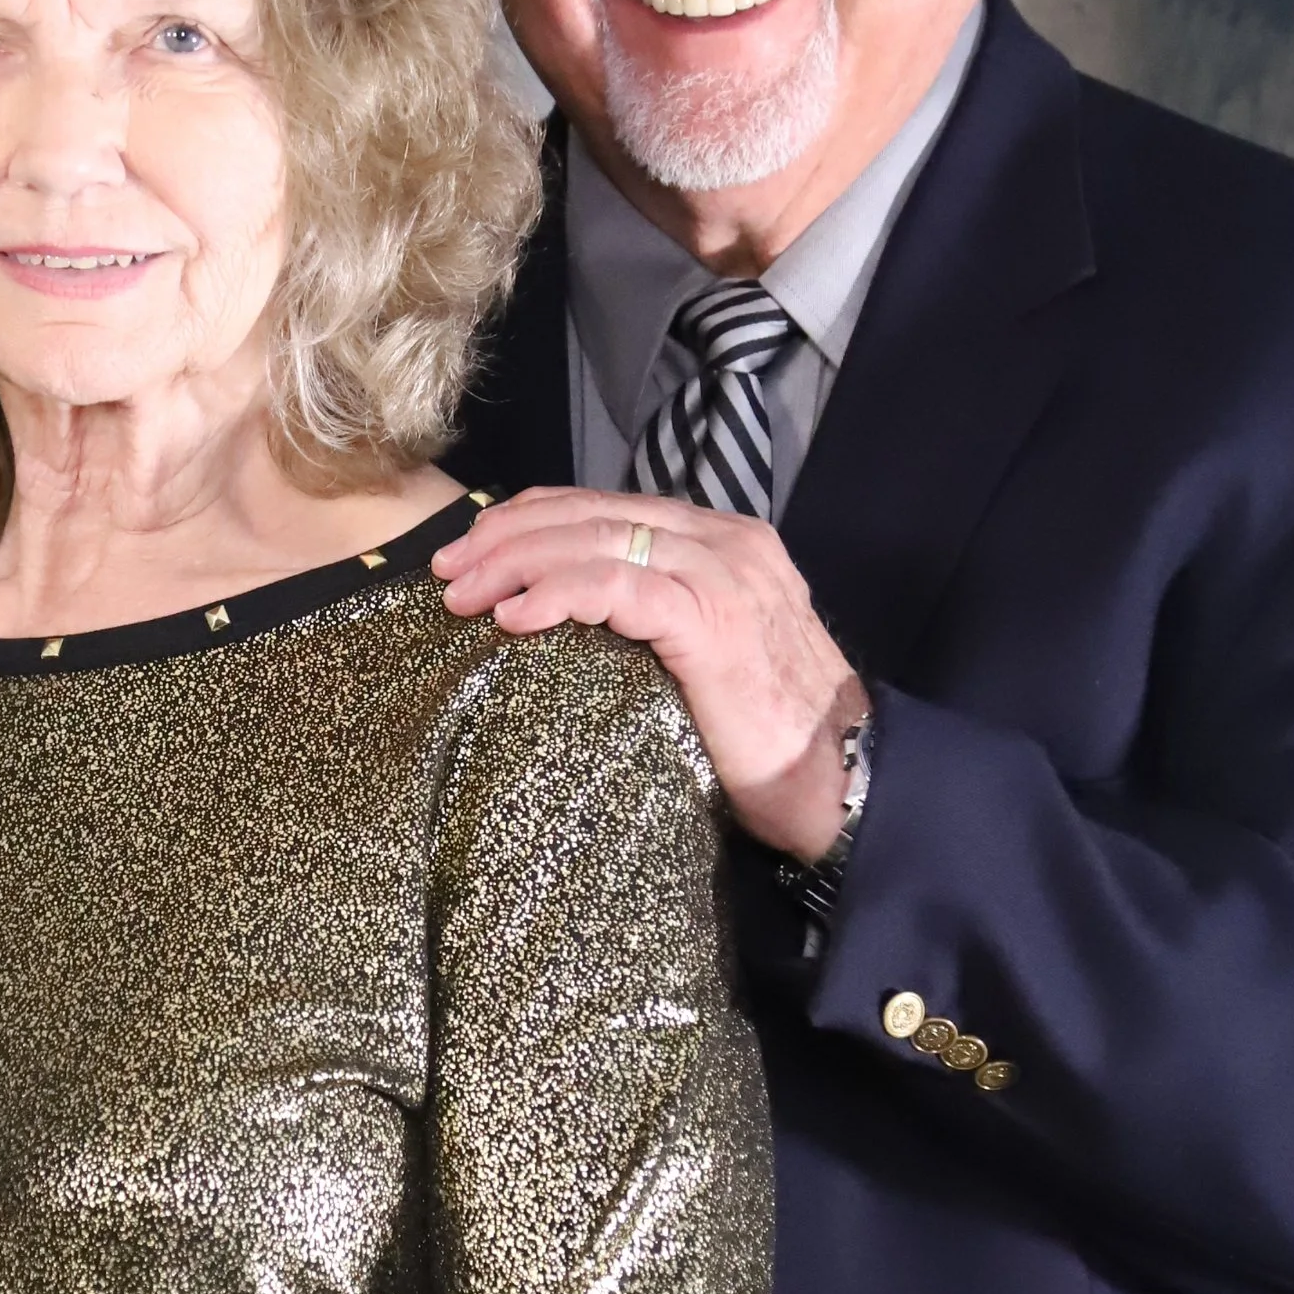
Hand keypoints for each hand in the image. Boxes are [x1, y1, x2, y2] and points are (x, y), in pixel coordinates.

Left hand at [434, 486, 867, 858]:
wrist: (846, 784)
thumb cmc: (773, 740)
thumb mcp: (708, 658)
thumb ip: (658, 620)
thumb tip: (573, 620)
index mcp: (723, 542)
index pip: (609, 508)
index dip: (532, 519)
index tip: (474, 548)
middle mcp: (725, 543)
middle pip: (592, 515)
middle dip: (507, 536)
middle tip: (447, 568)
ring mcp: (722, 576)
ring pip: (595, 541)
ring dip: (515, 562)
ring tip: (462, 594)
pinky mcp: (713, 621)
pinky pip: (616, 588)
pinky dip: (556, 595)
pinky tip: (513, 618)